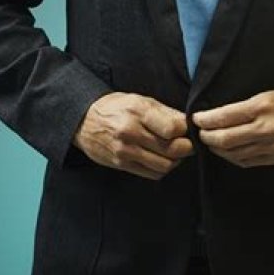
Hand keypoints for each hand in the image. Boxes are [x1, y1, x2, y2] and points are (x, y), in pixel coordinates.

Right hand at [73, 92, 192, 180]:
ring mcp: (125, 151)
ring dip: (176, 161)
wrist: (84, 120)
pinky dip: (162, 169)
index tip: (189, 130)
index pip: (172, 128)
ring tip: (176, 152)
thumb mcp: (140, 100)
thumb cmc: (116, 107)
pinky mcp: (122, 164)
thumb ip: (165, 112)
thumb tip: (187, 123)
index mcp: (138, 112)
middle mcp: (131, 132)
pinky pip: (152, 174)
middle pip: (171, 149)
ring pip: (164, 165)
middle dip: (186, 148)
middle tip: (189, 144)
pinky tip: (162, 159)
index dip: (186, 131)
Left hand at [193, 87, 273, 167]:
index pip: (225, 116)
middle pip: (225, 138)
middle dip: (208, 136)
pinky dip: (233, 158)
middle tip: (200, 133)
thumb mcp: (270, 94)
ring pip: (234, 153)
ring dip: (218, 149)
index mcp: (262, 107)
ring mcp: (270, 145)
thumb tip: (223, 115)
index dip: (206, 119)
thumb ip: (247, 106)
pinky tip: (227, 153)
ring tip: (211, 143)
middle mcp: (264, 128)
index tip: (197, 119)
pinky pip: (247, 161)